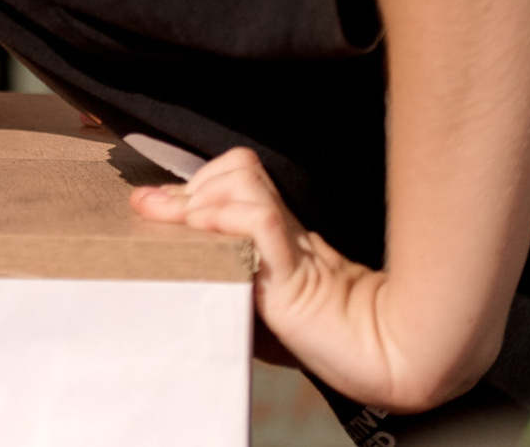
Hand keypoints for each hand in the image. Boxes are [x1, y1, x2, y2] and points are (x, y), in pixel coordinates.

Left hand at [133, 147, 435, 408]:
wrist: (380, 360)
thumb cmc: (319, 338)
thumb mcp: (255, 298)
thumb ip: (221, 271)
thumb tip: (169, 248)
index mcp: (278, 230)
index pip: (232, 178)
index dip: (189, 187)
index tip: (149, 204)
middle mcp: (285, 226)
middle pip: (236, 168)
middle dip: (188, 188)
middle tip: (158, 215)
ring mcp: (292, 242)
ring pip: (241, 179)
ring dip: (203, 199)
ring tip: (186, 229)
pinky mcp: (297, 265)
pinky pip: (256, 218)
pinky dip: (224, 218)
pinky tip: (205, 232)